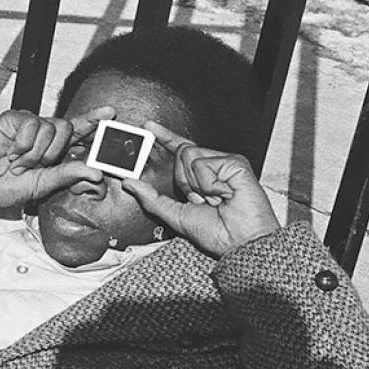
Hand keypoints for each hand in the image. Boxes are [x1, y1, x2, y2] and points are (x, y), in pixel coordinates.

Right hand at [0, 107, 114, 214]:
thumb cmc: (8, 187)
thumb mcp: (43, 185)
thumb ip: (68, 175)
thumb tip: (96, 171)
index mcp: (55, 148)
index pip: (79, 130)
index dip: (94, 120)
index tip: (109, 113)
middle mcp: (44, 133)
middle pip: (68, 127)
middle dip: (56, 151)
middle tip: (37, 166)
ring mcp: (28, 124)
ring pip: (51, 127)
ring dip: (35, 153)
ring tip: (19, 163)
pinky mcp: (13, 119)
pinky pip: (31, 124)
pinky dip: (22, 144)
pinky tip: (11, 153)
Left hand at [115, 122, 279, 257]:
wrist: (238, 241)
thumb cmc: (215, 232)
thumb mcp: (174, 214)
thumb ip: (150, 197)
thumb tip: (129, 183)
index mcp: (199, 176)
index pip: (179, 150)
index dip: (164, 137)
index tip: (149, 127)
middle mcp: (212, 166)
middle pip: (180, 152)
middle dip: (183, 180)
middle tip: (200, 199)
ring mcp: (225, 163)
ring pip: (190, 155)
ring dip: (195, 183)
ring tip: (214, 198)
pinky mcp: (236, 162)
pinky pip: (204, 163)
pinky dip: (209, 183)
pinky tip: (225, 193)